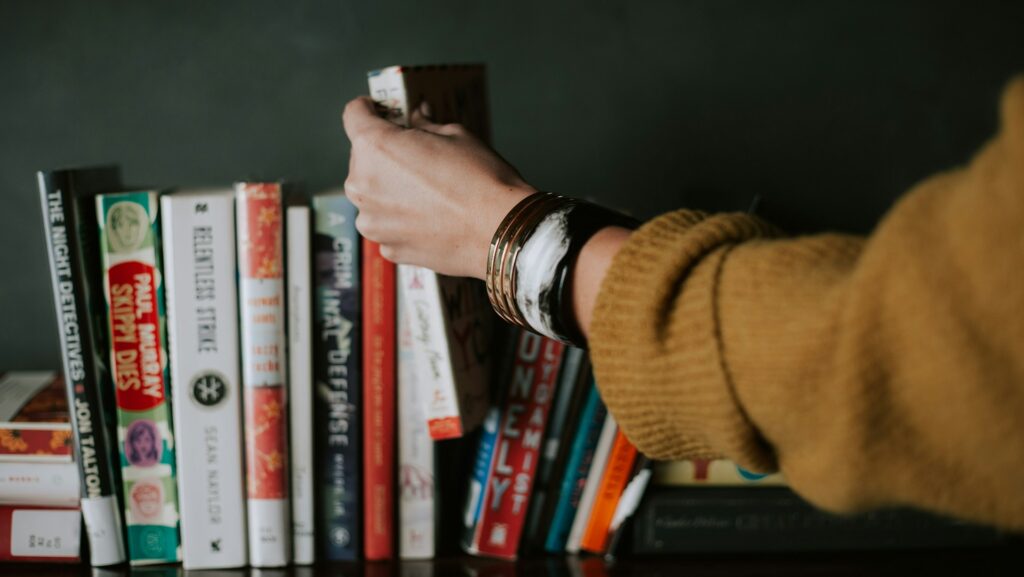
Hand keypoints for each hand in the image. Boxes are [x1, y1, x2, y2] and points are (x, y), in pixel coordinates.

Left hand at [342, 96, 535, 278]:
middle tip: (417, 157)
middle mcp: (363, 185)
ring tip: (428, 193)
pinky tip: (431, 218)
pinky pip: (387, 225)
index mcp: (375, 147)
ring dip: (390, 190)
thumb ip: (425, 126)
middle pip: (362, 158)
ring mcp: (372, 222)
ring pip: (373, 195)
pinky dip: (402, 219)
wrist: (500, 232)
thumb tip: (418, 118)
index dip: (367, 109)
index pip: (354, 115)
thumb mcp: (455, 135)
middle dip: (385, 154)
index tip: (379, 111)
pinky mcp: (388, 248)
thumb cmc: (481, 181)